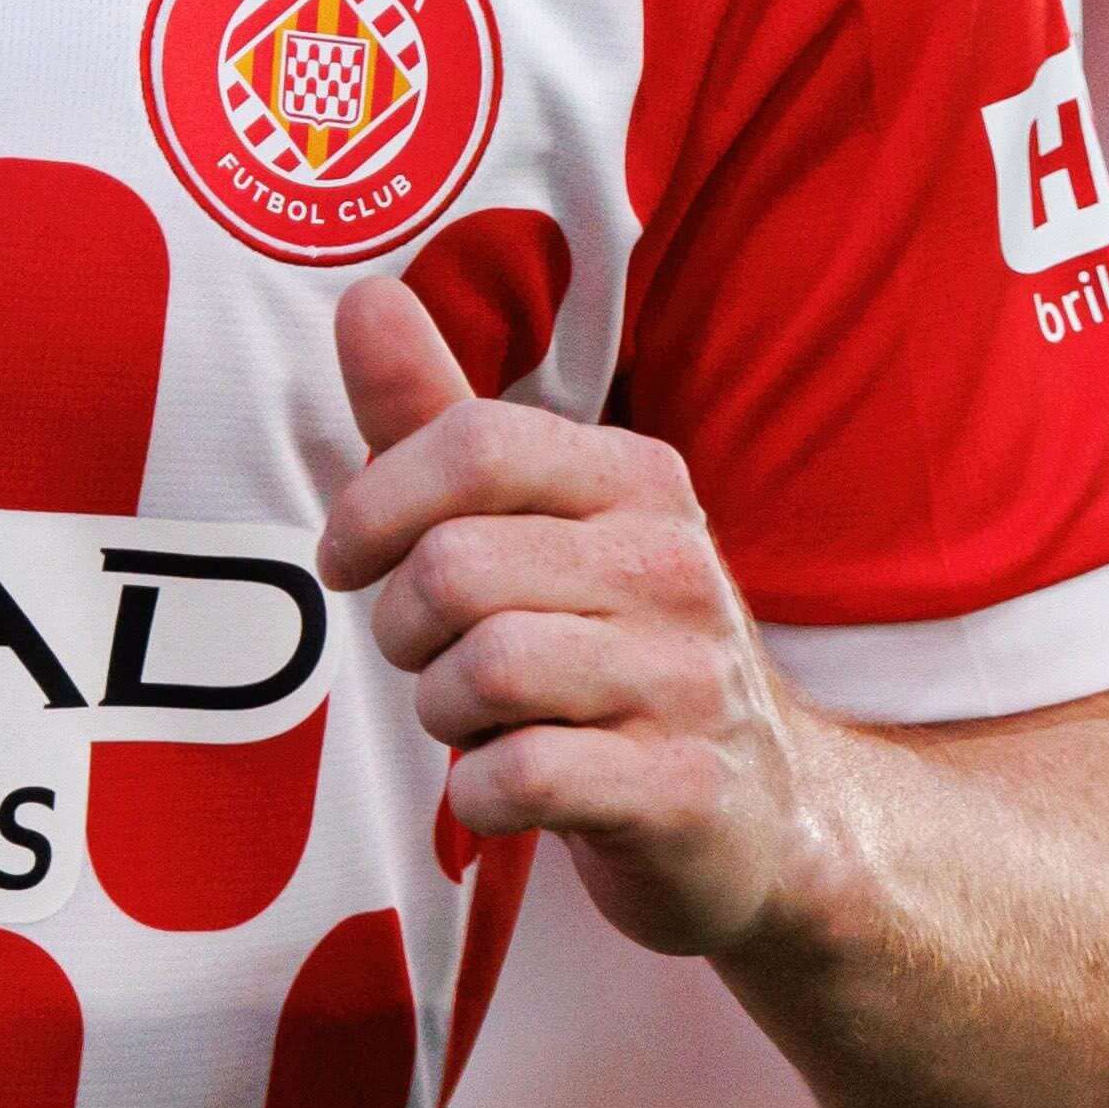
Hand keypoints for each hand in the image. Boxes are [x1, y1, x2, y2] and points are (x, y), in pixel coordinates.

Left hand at [310, 274, 859, 962]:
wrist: (762, 815)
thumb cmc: (611, 653)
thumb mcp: (539, 526)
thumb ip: (439, 419)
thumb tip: (363, 292)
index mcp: (636, 478)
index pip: (471, 443)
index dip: (374, 504)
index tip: (347, 561)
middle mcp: (672, 564)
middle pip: (453, 568)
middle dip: (403, 629)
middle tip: (433, 660)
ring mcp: (686, 680)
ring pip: (481, 671)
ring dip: (441, 712)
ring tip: (478, 721)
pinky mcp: (680, 790)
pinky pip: (519, 778)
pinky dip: (478, 795)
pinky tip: (506, 789)